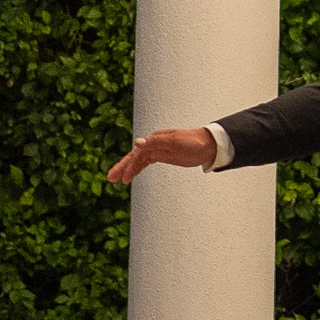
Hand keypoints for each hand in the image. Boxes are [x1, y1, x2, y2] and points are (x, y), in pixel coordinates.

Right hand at [104, 125, 219, 184]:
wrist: (209, 145)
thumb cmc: (194, 142)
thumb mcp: (175, 142)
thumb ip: (155, 142)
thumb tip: (137, 142)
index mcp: (155, 138)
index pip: (138, 153)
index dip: (129, 164)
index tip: (123, 177)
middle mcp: (154, 143)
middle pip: (135, 156)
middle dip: (123, 167)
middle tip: (110, 178)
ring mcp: (158, 150)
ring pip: (139, 161)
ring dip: (128, 169)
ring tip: (117, 181)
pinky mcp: (163, 156)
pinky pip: (146, 163)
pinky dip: (138, 169)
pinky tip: (131, 175)